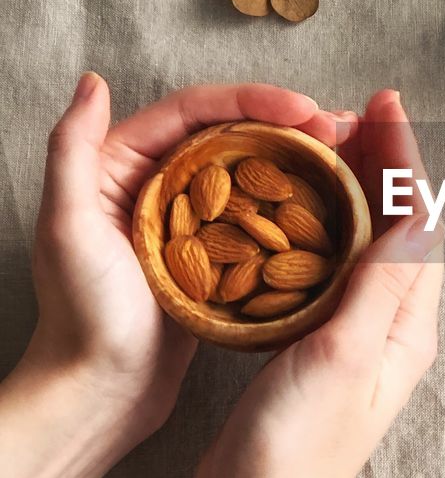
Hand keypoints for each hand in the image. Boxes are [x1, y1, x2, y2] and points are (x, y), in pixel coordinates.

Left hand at [26, 74, 355, 452]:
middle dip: (286, 122)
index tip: (304, 107)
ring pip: (250, 173)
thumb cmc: (80, 315)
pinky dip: (291, 206)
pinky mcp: (214, 258)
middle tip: (338, 128)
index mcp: (124, 165)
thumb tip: (93, 83)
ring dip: (296, 159)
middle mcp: (159, 185)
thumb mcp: (66, 226)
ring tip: (345, 158)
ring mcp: (190, 222)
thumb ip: (72, 150)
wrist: (98, 394)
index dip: (253, 99)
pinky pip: (258, 219)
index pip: (197, 112)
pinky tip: (328, 208)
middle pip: (232, 134)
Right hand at [193, 89, 443, 477]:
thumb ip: (380, 283)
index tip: (385, 106)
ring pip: (366, 241)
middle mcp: (392, 323)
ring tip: (331, 142)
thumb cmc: (299, 445)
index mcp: (407, 322)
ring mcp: (356, 334)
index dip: (404, 158)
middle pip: (398, 224)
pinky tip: (297, 209)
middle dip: (385, 163)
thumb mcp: (343, 354)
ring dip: (357, 188)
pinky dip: (324, 225)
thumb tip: (417, 211)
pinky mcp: (319, 344)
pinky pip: (333, 266)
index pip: (418, 220)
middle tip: (360, 110)